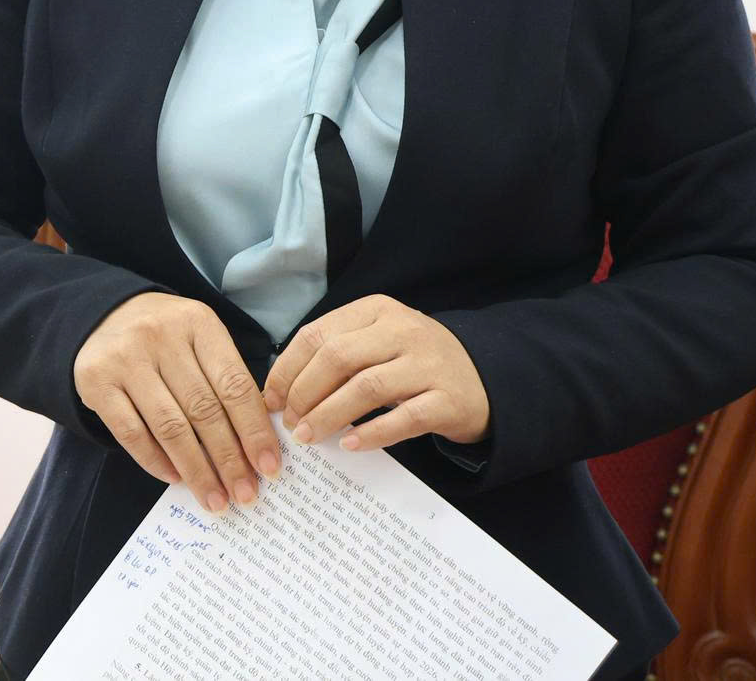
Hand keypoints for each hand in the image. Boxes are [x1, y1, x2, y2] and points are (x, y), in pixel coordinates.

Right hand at [73, 292, 277, 511]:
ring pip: (169, 427)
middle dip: (229, 460)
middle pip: (203, 410)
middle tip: (245, 495)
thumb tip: (255, 446)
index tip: (269, 468)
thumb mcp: (200, 340)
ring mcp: (124, 358)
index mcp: (198, 323)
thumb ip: (226, 380)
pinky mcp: (95, 381)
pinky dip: (156, 461)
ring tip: (215, 498)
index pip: (234, 385)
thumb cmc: (166, 337)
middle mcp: (160, 336)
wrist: (103, 314)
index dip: (254, 431)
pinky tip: (175, 478)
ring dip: (196, 470)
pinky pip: (131, 433)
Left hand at [263, 293, 491, 452]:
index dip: (288, 369)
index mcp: (376, 310)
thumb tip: (282, 389)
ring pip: (367, 387)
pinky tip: (349, 444)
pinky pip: (404, 418)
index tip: (271, 399)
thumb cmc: (414, 361)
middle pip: (338, 358)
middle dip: (304, 392)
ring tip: (307, 436)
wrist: (483, 377)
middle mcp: (403, 330)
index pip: (318, 334)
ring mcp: (428, 364)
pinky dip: (372, 433)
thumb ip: (337, 354)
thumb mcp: (377, 341)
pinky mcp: (448, 400)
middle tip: (289, 422)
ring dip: (329, 414)